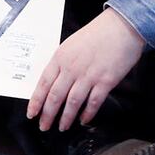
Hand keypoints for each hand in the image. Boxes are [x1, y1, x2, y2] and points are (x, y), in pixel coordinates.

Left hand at [27, 8, 145, 131]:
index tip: (31, 113)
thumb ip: (62, 62)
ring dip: (66, 118)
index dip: (36, 101)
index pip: (43, 83)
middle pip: (55, 96)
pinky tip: (83, 120)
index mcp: (60, 58)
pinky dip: (87, 113)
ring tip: (62, 127)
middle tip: (44, 126)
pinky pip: (93, 102)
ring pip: (72, 102)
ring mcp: (88, 76)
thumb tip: (55, 80)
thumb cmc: (97, 34)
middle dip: (47, 114)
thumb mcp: (71, 44)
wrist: (122, 27)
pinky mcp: (105, 81)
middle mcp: (71, 68)